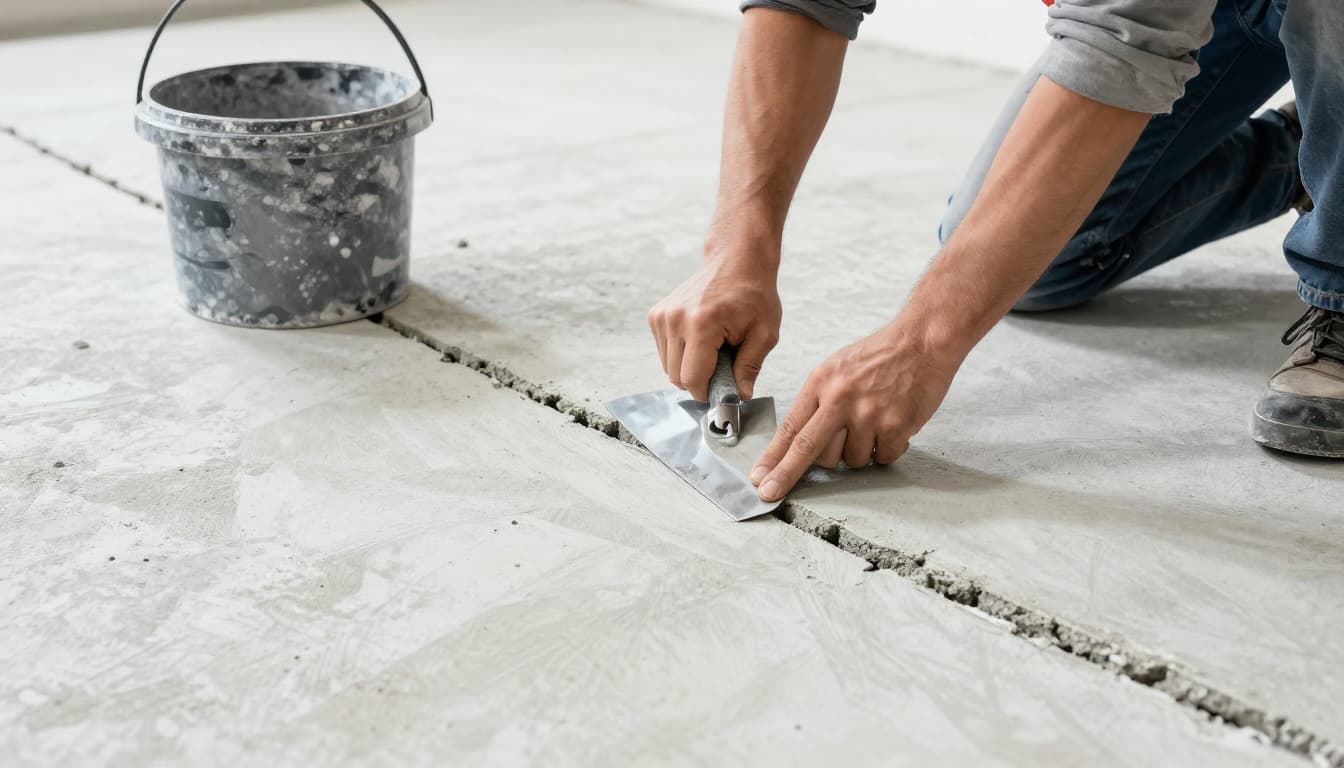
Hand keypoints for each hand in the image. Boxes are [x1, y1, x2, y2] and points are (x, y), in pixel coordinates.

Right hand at [648, 254, 782, 400]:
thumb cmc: (753, 294)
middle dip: (699, 380)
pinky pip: (664, 352)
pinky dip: (681, 353)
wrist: (736, 261)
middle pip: (676, 377)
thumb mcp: (764, 333)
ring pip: (668, 367)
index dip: (708, 392)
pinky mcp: (656, 315)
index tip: (724, 388)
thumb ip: (750, 367)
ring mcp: (662, 315)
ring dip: (689, 366)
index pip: (692, 379)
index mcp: (701, 324)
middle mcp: (674, 319)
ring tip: (713, 347)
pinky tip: (700, 338)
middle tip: (723, 365)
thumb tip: (740, 396)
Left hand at [750, 325, 959, 501]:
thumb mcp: (835, 369)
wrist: (922, 341)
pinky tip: (891, 427)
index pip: (791, 427)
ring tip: (871, 425)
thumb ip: (817, 402)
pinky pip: (882, 458)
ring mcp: (868, 414)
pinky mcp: (895, 426)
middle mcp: (840, 399)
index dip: (773, 458)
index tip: (760, 479)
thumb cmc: (879, 355)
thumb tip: (799, 441)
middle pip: (807, 450)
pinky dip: (885, 450)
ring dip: (858, 452)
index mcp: (821, 383)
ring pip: (850, 460)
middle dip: (786, 476)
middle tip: (773, 492)